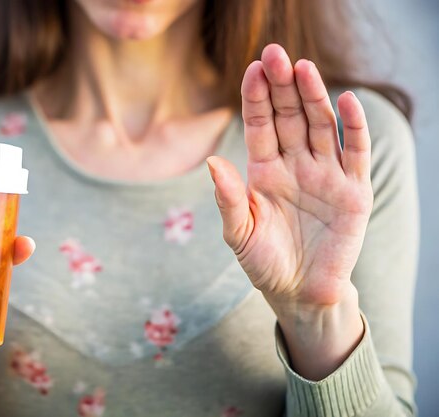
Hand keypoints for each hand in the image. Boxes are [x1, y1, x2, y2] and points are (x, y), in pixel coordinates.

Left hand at [207, 44, 370, 378]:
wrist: (298, 293)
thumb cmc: (264, 263)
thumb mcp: (239, 233)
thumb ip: (228, 199)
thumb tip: (212, 161)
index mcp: (264, 171)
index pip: (260, 124)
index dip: (256, 98)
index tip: (252, 69)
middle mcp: (294, 166)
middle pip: (289, 116)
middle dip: (283, 86)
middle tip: (276, 53)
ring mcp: (325, 175)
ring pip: (320, 126)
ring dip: (314, 97)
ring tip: (304, 68)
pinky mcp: (353, 191)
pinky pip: (355, 153)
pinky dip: (353, 128)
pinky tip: (346, 102)